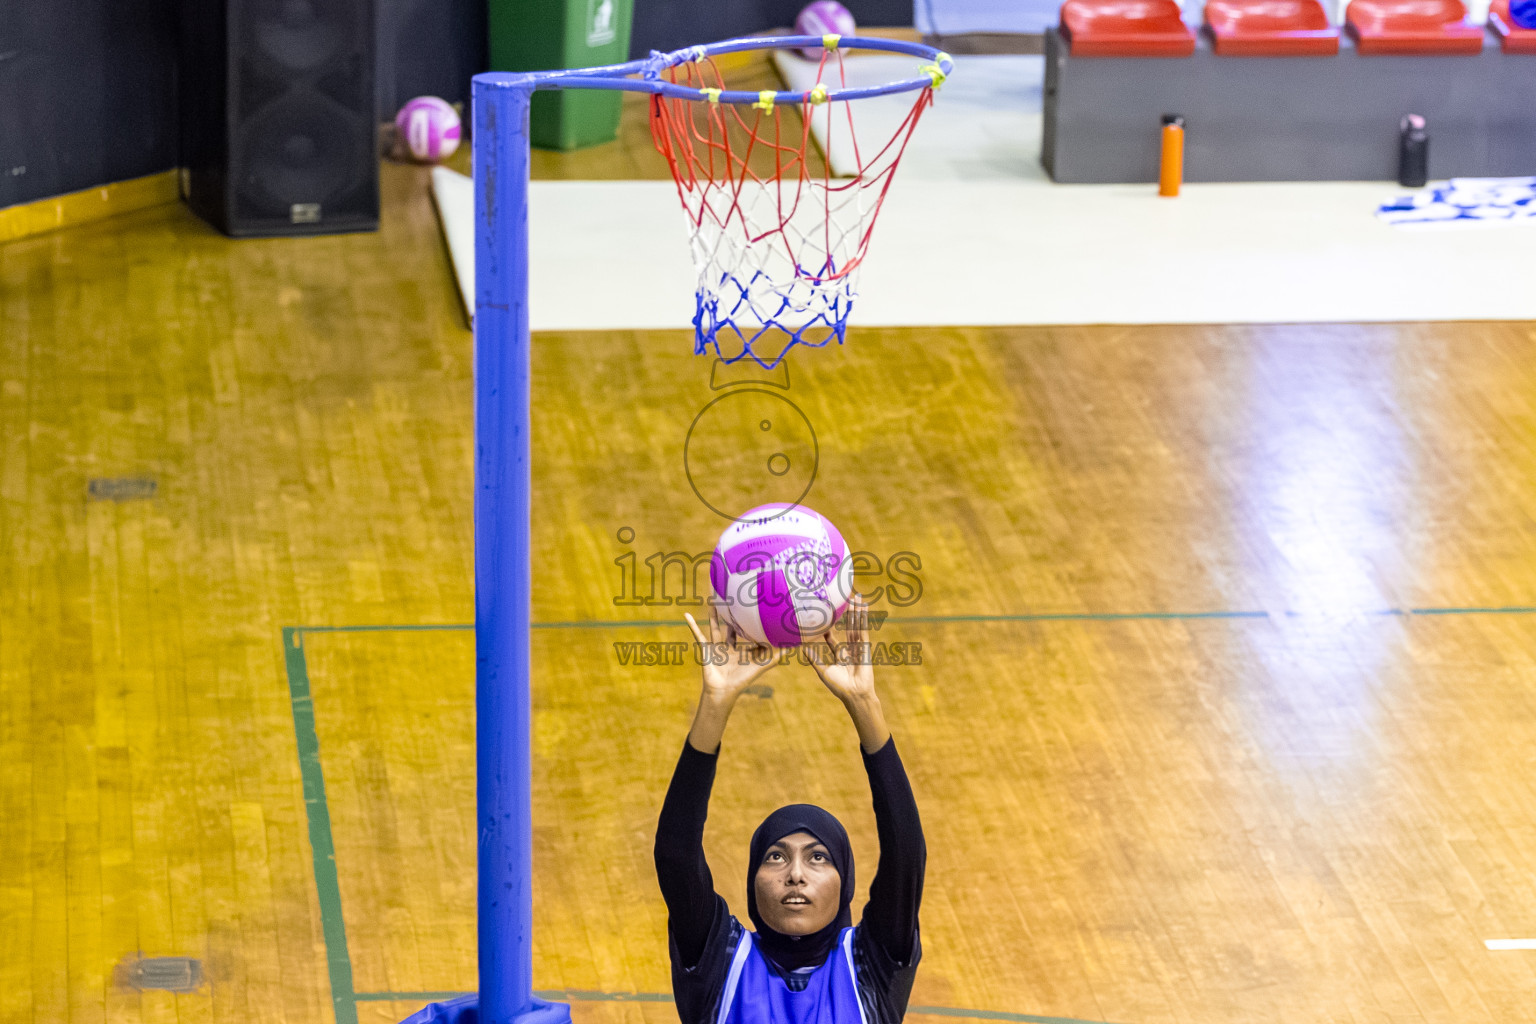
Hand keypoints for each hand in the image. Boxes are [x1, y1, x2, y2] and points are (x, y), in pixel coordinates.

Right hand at [684, 603, 781, 701]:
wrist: (724, 690)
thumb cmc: (743, 680)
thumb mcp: (761, 666)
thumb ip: (775, 657)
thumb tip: (792, 648)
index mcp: (741, 651)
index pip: (747, 635)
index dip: (752, 625)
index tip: (757, 610)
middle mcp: (729, 648)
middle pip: (731, 628)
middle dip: (732, 616)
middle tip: (735, 599)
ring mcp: (716, 648)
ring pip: (715, 627)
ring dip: (713, 614)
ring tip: (712, 599)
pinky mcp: (706, 648)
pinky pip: (698, 634)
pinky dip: (692, 625)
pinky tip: (686, 615)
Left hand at [808, 594, 889, 752]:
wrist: (854, 693)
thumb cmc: (839, 687)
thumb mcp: (823, 671)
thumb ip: (814, 660)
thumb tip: (802, 649)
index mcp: (840, 655)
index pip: (833, 639)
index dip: (828, 629)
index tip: (823, 618)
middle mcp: (850, 649)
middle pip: (847, 628)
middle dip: (846, 614)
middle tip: (844, 600)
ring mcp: (858, 647)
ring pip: (856, 625)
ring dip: (856, 611)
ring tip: (856, 597)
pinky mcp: (865, 646)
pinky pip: (863, 628)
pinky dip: (863, 618)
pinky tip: (863, 607)